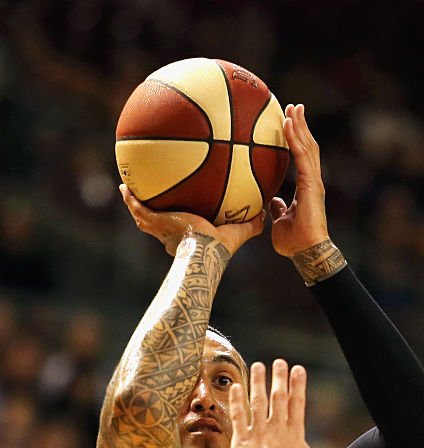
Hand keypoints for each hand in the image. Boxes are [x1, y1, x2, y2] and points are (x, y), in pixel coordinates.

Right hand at [119, 184, 264, 256]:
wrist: (204, 250)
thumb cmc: (220, 247)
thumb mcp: (239, 233)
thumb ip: (252, 223)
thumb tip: (265, 212)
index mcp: (191, 237)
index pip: (185, 227)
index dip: (182, 220)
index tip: (183, 212)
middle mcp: (173, 235)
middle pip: (161, 222)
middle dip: (157, 212)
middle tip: (153, 198)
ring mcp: (161, 229)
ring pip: (145, 215)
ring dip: (137, 204)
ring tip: (129, 189)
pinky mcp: (154, 222)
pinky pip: (138, 208)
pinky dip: (130, 198)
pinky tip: (124, 186)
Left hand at [229, 359, 361, 447]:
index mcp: (295, 435)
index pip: (298, 404)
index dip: (298, 385)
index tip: (298, 369)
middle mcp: (277, 430)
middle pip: (279, 398)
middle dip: (279, 378)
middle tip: (279, 361)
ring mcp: (259, 434)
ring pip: (258, 403)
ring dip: (258, 383)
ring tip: (257, 366)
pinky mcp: (242, 442)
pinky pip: (239, 417)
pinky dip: (236, 402)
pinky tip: (235, 387)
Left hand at [269, 104, 330, 257]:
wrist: (307, 251)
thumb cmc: (295, 242)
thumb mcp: (279, 220)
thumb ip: (276, 208)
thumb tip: (270, 202)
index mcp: (307, 187)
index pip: (303, 157)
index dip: (298, 139)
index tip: (291, 122)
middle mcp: (313, 181)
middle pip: (309, 146)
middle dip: (302, 125)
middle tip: (295, 107)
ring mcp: (314, 181)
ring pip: (308, 146)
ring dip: (300, 126)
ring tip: (294, 108)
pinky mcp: (311, 184)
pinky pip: (301, 156)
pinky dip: (294, 138)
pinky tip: (287, 123)